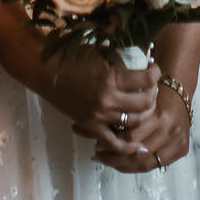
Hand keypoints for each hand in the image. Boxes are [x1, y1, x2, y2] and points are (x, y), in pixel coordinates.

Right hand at [47, 48, 158, 163]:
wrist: (44, 71)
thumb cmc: (70, 58)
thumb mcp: (99, 53)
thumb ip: (119, 58)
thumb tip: (137, 58)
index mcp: (111, 78)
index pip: (145, 79)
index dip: (155, 73)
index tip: (154, 69)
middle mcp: (108, 100)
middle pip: (145, 102)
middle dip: (153, 93)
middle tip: (151, 86)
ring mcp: (99, 116)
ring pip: (135, 121)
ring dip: (145, 113)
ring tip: (145, 105)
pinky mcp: (90, 126)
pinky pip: (113, 142)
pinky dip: (127, 146)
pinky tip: (137, 144)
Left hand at [94, 76, 192, 174]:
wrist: (179, 92)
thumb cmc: (155, 94)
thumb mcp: (136, 100)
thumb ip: (121, 116)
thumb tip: (90, 131)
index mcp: (160, 116)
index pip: (132, 138)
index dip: (113, 143)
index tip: (98, 143)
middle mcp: (170, 131)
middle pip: (138, 153)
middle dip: (115, 157)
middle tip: (99, 154)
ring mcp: (177, 141)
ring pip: (145, 163)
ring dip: (123, 165)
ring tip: (107, 161)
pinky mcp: (182, 149)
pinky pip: (156, 165)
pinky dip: (138, 167)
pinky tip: (124, 164)